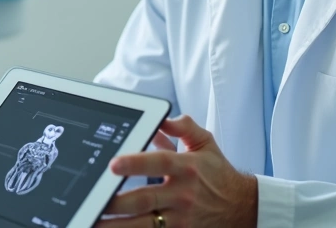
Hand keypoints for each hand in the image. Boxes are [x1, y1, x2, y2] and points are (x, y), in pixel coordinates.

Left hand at [97, 116, 257, 227]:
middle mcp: (182, 194)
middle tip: (93, 200)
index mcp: (187, 168)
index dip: (136, 163)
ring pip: (144, 225)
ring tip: (94, 221)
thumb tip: (161, 118)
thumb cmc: (218, 173)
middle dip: (117, 202)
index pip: (159, 162)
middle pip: (145, 199)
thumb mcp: (206, 143)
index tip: (113, 165)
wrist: (243, 207)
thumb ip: (183, 126)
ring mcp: (181, 218)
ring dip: (118, 225)